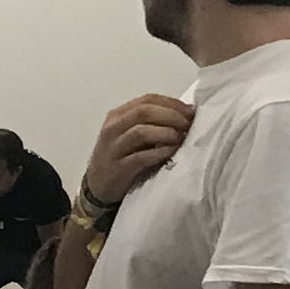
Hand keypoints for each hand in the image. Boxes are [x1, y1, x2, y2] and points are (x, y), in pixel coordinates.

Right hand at [77, 94, 191, 208]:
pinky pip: (141, 157)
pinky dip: (159, 152)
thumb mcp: (131, 136)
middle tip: (188, 124)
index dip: (172, 103)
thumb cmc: (121, 158)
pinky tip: (171, 152)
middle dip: (171, 115)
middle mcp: (112, 128)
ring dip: (166, 133)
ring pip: (141, 131)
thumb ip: (151, 123)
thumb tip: (186, 114)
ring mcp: (113, 148)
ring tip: (181, 138)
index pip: (147, 100)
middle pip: (144, 111)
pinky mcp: (118, 168)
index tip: (191, 111)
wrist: (98, 188)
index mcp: (117, 115)